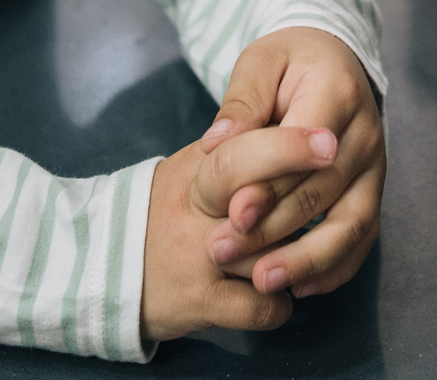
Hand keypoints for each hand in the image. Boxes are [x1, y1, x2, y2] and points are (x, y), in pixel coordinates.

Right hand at [139, 122, 340, 342]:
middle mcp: (196, 210)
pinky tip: (277, 293)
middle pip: (250, 199)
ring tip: (296, 252)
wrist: (101, 264)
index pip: (238, 152)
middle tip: (336, 165)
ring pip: (270, 254)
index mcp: (197, 170)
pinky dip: (279, 305)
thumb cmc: (166, 209)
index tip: (327, 139)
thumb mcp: (192, 168)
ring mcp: (198, 257)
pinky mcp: (200, 302)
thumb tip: (294, 130)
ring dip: (296, 255)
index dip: (285, 146)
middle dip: (297, 189)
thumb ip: (239, 152)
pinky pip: (261, 307)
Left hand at [195, 27, 385, 299]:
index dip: (270, 183)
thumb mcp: (259, 62)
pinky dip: (337, 268)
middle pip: (323, 190)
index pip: (306, 146)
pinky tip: (301, 288)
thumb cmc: (289, 62)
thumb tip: (216, 143)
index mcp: (337, 93)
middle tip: (223, 252)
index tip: (233, 214)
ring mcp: (375, 167)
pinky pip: (364, 238)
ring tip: (264, 282)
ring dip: (307, 259)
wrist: (334, 61)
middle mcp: (365, 134)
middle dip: (273, 228)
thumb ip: (240, 101)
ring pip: (351, 224)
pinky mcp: (373, 192)